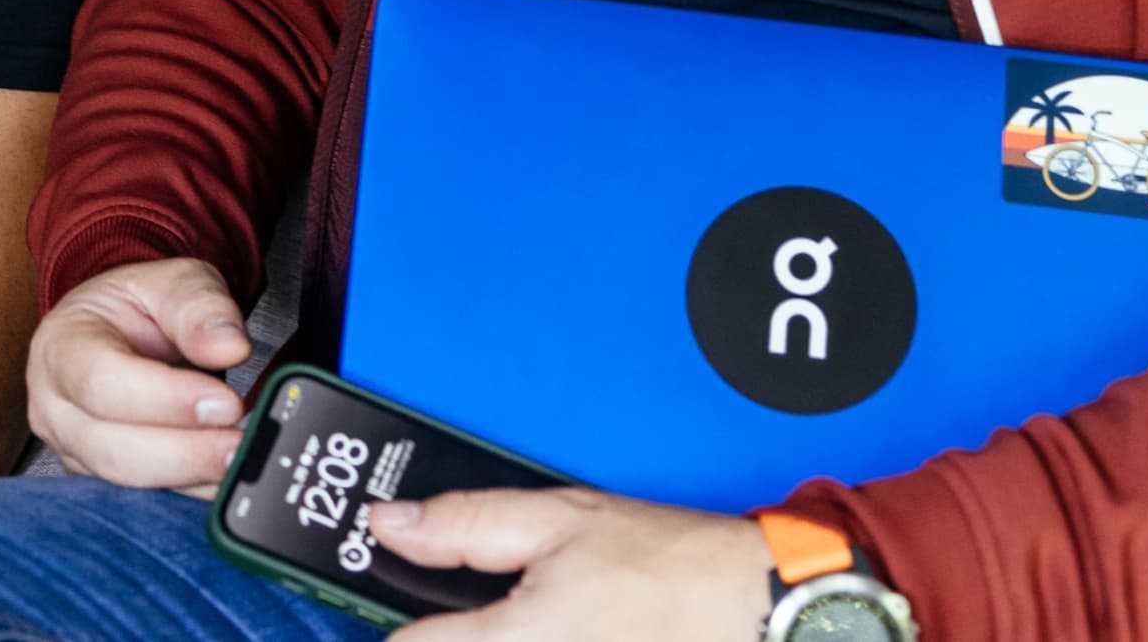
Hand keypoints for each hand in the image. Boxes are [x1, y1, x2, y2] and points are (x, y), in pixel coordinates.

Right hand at [25, 257, 251, 489]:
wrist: (123, 328)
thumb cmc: (139, 307)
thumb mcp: (174, 283)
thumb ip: (201, 309)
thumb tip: (231, 346)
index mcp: (61, 347)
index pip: (103, 383)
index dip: (166, 400)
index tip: (225, 403)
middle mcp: (55, 407)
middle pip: (112, 447)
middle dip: (184, 452)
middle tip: (241, 444)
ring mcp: (73, 449)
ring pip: (127, 481)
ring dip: (189, 477)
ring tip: (240, 459)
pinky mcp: (100, 478)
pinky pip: (143, 497)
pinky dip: (189, 490)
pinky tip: (224, 477)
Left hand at [368, 489, 773, 640]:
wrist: (754, 609)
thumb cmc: (675, 568)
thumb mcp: (560, 518)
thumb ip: (464, 524)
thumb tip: (393, 524)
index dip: (398, 621)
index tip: (404, 602)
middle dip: (449, 634)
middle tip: (478, 607)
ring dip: (485, 641)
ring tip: (535, 614)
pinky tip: (561, 633)